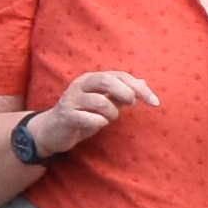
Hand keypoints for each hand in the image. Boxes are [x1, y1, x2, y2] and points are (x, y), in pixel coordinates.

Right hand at [20, 66, 159, 163]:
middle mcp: (80, 85)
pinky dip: (98, 123)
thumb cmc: (81, 116)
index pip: (120, 76)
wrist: (52, 131)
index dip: (139, 88)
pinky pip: (89, 118)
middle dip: (126, 92)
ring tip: (108, 119)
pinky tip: (96, 125)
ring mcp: (71, 99)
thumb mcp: (103, 103)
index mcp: (92, 79)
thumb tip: (142, 82)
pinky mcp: (66, 115)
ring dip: (111, 113)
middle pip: (107, 80)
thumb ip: (121, 94)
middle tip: (132, 105)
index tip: (155, 102)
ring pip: (100, 101)